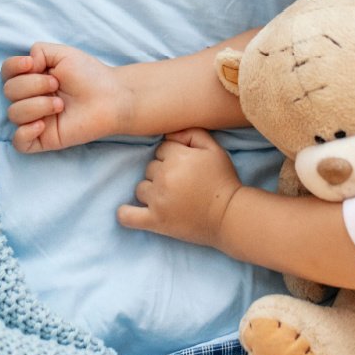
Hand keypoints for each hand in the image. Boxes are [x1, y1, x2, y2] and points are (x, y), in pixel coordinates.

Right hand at [1, 42, 129, 152]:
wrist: (111, 98)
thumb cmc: (89, 76)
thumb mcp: (63, 54)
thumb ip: (38, 51)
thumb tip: (26, 64)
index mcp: (32, 77)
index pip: (6, 72)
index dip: (13, 67)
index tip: (32, 64)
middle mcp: (30, 98)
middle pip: (9, 91)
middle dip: (33, 85)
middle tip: (57, 85)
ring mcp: (34, 119)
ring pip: (13, 114)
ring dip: (37, 105)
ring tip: (60, 105)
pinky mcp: (42, 139)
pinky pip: (18, 141)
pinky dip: (25, 132)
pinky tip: (43, 125)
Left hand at [117, 128, 241, 248]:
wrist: (230, 216)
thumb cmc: (223, 181)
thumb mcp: (214, 149)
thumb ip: (191, 133)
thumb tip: (169, 134)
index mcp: (177, 157)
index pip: (161, 150)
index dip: (173, 157)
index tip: (185, 168)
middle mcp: (164, 177)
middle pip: (150, 168)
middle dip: (162, 174)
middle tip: (181, 184)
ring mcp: (158, 200)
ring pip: (141, 188)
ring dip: (151, 191)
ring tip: (170, 198)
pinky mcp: (155, 221)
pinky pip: (127, 216)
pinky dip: (125, 213)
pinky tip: (129, 210)